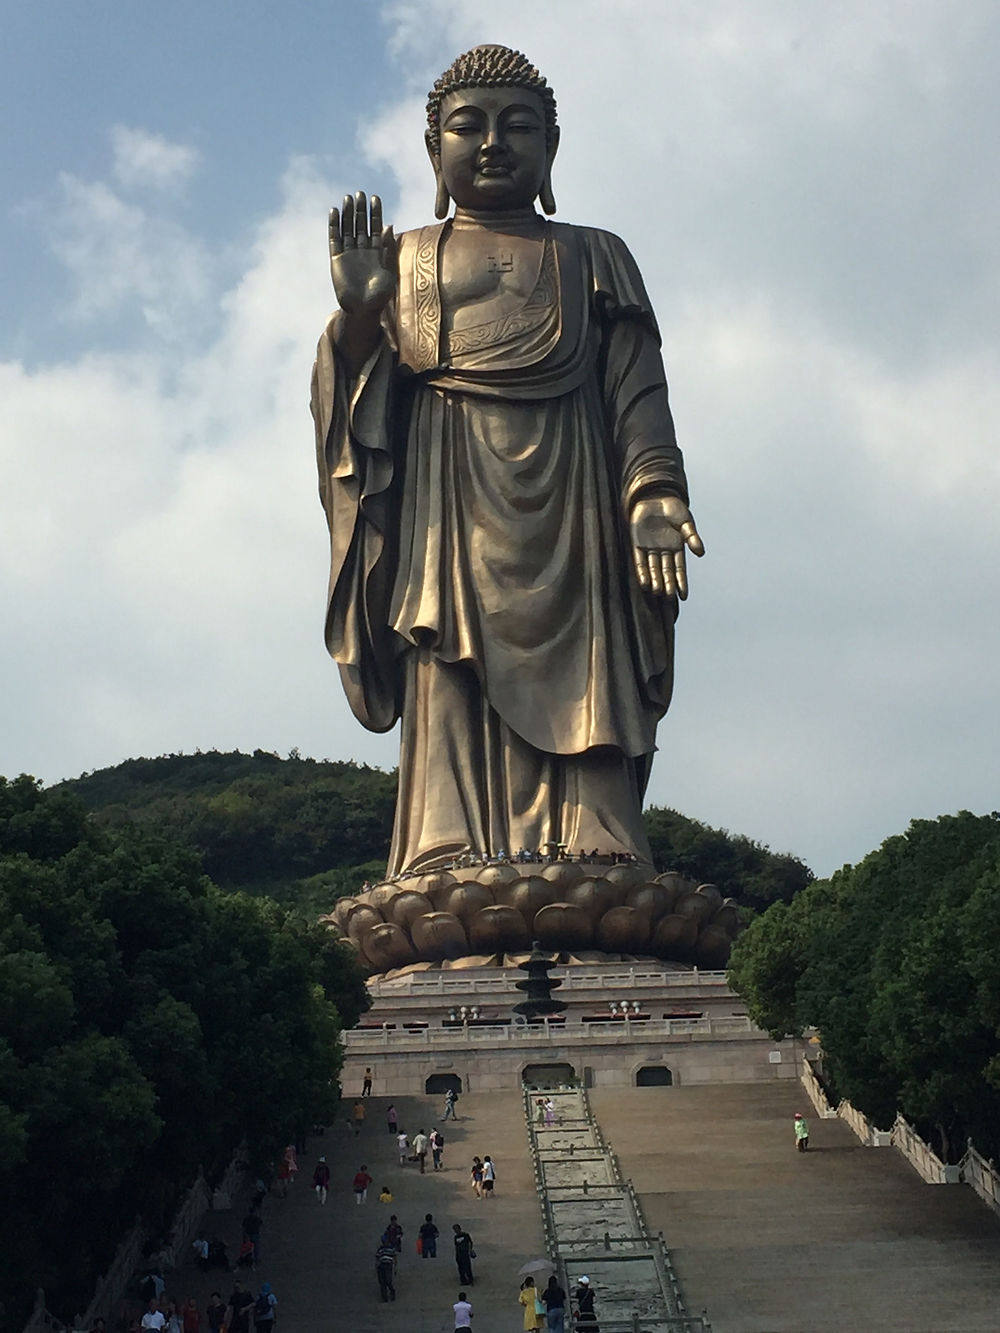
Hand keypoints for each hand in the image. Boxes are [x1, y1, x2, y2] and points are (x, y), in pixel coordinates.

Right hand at [329, 191, 396, 316]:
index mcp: (377, 252)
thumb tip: (390, 225)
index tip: (375, 198)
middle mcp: (362, 250)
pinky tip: (334, 212)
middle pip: (360, 225)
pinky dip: (334, 226)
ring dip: (347, 214)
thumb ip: (388, 249)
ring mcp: (349, 254)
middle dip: (361, 209)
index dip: (375, 213)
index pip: (376, 227)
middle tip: (360, 193)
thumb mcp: (389, 271)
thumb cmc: (380, 295)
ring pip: (347, 229)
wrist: (363, 310)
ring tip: (348, 198)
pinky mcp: (336, 259)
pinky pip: (334, 239)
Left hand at [629, 491, 704, 598]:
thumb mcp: (686, 523)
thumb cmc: (674, 509)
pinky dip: (641, 571)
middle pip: (666, 572)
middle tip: (669, 598)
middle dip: (668, 585)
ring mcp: (650, 548)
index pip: (679, 569)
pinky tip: (643, 583)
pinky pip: (639, 560)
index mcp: (677, 548)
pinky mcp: (637, 543)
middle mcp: (663, 551)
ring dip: (655, 581)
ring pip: (653, 568)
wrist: (656, 495)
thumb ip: (692, 537)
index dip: (681, 582)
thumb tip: (701, 554)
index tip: (683, 597)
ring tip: (657, 593)